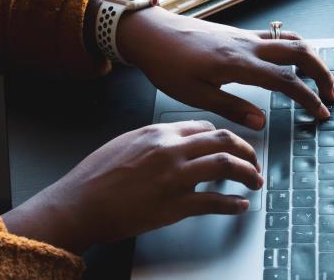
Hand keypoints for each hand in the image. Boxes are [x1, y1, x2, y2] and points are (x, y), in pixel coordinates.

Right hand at [2, 120, 262, 253]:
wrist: (78, 204)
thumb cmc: (95, 177)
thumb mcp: (125, 143)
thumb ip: (154, 140)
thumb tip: (176, 143)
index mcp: (158, 132)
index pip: (205, 127)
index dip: (224, 137)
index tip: (232, 146)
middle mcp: (170, 149)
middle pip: (224, 140)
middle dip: (247, 151)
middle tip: (254, 162)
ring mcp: (174, 177)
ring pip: (227, 165)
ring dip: (248, 173)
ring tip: (255, 181)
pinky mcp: (175, 205)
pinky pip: (215, 202)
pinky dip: (233, 204)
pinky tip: (239, 206)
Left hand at [117, 7, 333, 129]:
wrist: (151, 33)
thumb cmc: (167, 65)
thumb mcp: (195, 95)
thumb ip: (231, 108)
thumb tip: (262, 123)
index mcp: (238, 63)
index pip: (286, 80)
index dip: (308, 98)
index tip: (321, 113)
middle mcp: (247, 45)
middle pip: (300, 52)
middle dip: (322, 73)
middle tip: (332, 95)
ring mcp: (245, 36)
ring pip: (291, 40)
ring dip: (311, 58)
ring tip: (320, 79)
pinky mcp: (239, 34)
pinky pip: (276, 37)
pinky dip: (294, 49)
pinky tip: (293, 63)